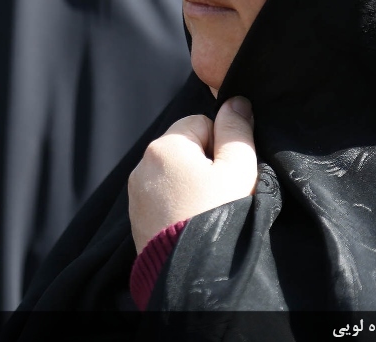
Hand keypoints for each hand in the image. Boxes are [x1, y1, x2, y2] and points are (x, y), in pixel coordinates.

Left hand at [128, 96, 256, 253]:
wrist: (191, 275)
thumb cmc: (218, 217)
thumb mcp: (238, 169)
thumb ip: (237, 131)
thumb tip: (235, 101)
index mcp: (164, 145)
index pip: (201, 122)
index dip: (221, 144)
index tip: (229, 172)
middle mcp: (142, 164)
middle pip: (185, 147)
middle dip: (205, 164)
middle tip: (220, 193)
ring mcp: (137, 192)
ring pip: (174, 174)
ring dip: (191, 184)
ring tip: (206, 210)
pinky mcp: (137, 216)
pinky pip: (163, 197)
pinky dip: (178, 203)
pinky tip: (191, 221)